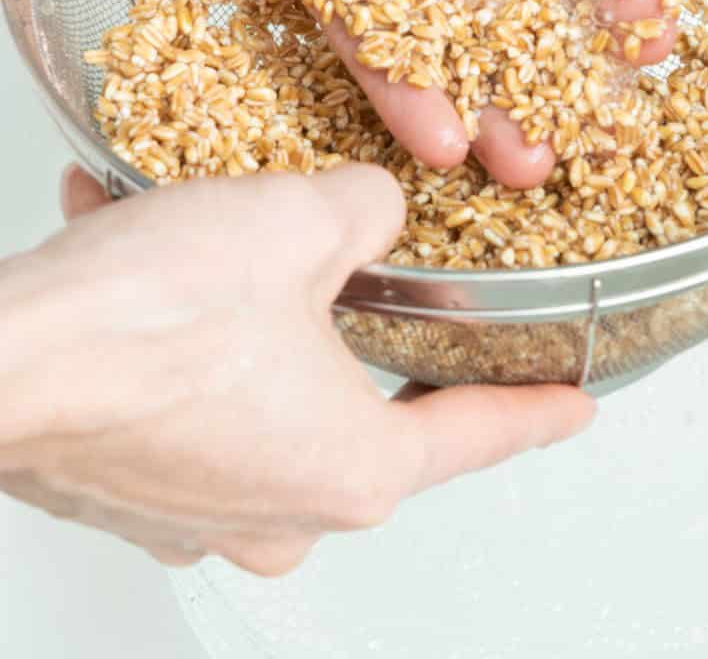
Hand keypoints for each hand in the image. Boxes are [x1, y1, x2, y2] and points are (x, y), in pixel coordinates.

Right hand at [0, 165, 592, 574]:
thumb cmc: (146, 318)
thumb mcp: (300, 223)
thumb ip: (368, 209)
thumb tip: (374, 206)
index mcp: (351, 466)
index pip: (477, 435)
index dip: (536, 414)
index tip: (573, 410)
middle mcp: (280, 508)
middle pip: (365, 416)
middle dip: (370, 341)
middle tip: (392, 302)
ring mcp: (197, 506)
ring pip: (264, 394)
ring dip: (254, 316)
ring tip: (227, 244)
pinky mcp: (128, 482)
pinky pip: (183, 395)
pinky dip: (177, 331)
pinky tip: (146, 252)